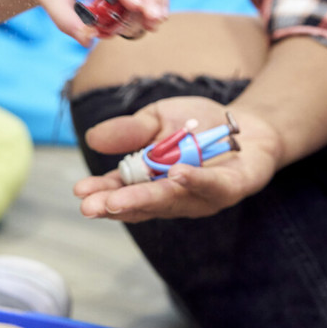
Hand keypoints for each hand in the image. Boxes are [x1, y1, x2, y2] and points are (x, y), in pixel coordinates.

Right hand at [72, 97, 279, 221]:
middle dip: (117, 205)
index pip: (121, 191)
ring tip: (120, 199)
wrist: (247, 124)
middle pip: (143, 204)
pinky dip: (194, 180)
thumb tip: (93, 138)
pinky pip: (212, 186)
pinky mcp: (232, 189)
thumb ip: (130, 131)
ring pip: (172, 200)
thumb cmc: (197, 126)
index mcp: (150, 182)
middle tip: (91, 208)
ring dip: (146, 199)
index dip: (101, 193)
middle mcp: (174, 197)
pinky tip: (176, 175)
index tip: (79, 192)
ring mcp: (201, 197)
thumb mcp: (157, 119)